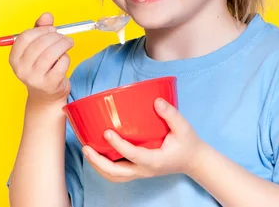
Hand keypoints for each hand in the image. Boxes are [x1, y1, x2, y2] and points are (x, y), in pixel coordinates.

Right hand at [9, 12, 73, 103]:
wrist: (46, 96)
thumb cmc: (41, 67)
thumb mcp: (37, 48)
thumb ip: (40, 29)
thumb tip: (47, 15)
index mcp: (14, 58)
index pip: (25, 37)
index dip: (41, 30)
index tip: (52, 29)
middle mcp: (21, 69)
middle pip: (39, 44)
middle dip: (55, 36)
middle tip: (63, 36)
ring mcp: (34, 78)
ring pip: (51, 54)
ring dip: (63, 44)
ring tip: (68, 43)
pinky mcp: (49, 85)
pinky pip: (61, 64)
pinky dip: (66, 58)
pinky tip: (65, 59)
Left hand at [83, 98, 206, 181]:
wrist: (193, 161)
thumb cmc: (187, 143)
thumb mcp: (184, 128)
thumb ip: (171, 114)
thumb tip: (156, 100)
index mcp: (155, 160)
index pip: (133, 155)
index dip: (118, 145)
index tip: (107, 132)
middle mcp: (145, 170)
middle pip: (117, 173)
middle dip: (99, 163)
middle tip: (86, 147)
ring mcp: (140, 172)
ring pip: (114, 176)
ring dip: (98, 166)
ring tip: (86, 151)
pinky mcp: (136, 170)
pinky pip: (117, 173)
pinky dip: (103, 166)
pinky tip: (95, 153)